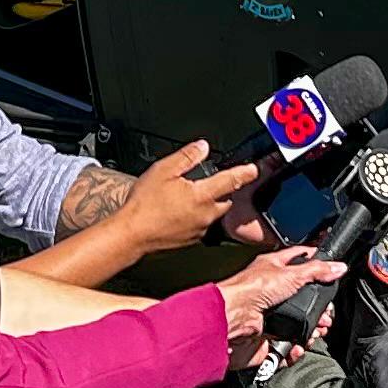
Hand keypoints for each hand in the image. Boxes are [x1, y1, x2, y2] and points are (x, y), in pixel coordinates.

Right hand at [110, 137, 270, 256]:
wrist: (131, 235)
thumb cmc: (144, 205)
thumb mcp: (163, 170)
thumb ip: (187, 156)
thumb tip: (202, 147)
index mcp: (202, 195)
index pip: (232, 180)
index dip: (246, 172)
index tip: (255, 169)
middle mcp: (205, 214)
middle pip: (226, 199)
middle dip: (223, 189)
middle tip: (210, 181)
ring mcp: (199, 230)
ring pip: (213, 213)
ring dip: (209, 203)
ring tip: (189, 196)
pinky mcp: (191, 240)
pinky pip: (201, 225)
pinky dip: (197, 216)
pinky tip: (179, 211)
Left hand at [211, 245, 342, 363]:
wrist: (231, 320)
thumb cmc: (249, 290)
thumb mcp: (290, 274)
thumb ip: (317, 271)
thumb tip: (338, 267)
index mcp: (274, 272)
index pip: (299, 264)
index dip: (315, 266)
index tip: (332, 273)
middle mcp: (271, 295)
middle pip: (304, 301)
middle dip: (319, 310)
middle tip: (327, 315)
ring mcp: (270, 319)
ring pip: (299, 327)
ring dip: (311, 331)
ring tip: (317, 331)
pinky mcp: (267, 341)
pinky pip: (287, 348)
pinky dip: (296, 349)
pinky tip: (298, 345)